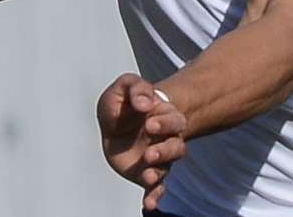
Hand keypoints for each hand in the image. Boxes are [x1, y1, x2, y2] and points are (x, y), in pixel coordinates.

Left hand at [96, 73, 187, 210]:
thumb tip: (145, 104)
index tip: (149, 124)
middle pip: (176, 146)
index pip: (173, 120)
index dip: (164, 123)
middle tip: (149, 153)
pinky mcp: (146, 173)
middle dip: (165, 150)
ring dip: (157, 172)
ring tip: (146, 175)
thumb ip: (135, 88)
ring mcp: (157, 158)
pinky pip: (154, 187)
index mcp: (164, 116)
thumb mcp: (125, 86)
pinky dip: (153, 196)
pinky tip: (149, 204)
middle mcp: (165, 139)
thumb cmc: (124, 104)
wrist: (116, 122)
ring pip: (166, 167)